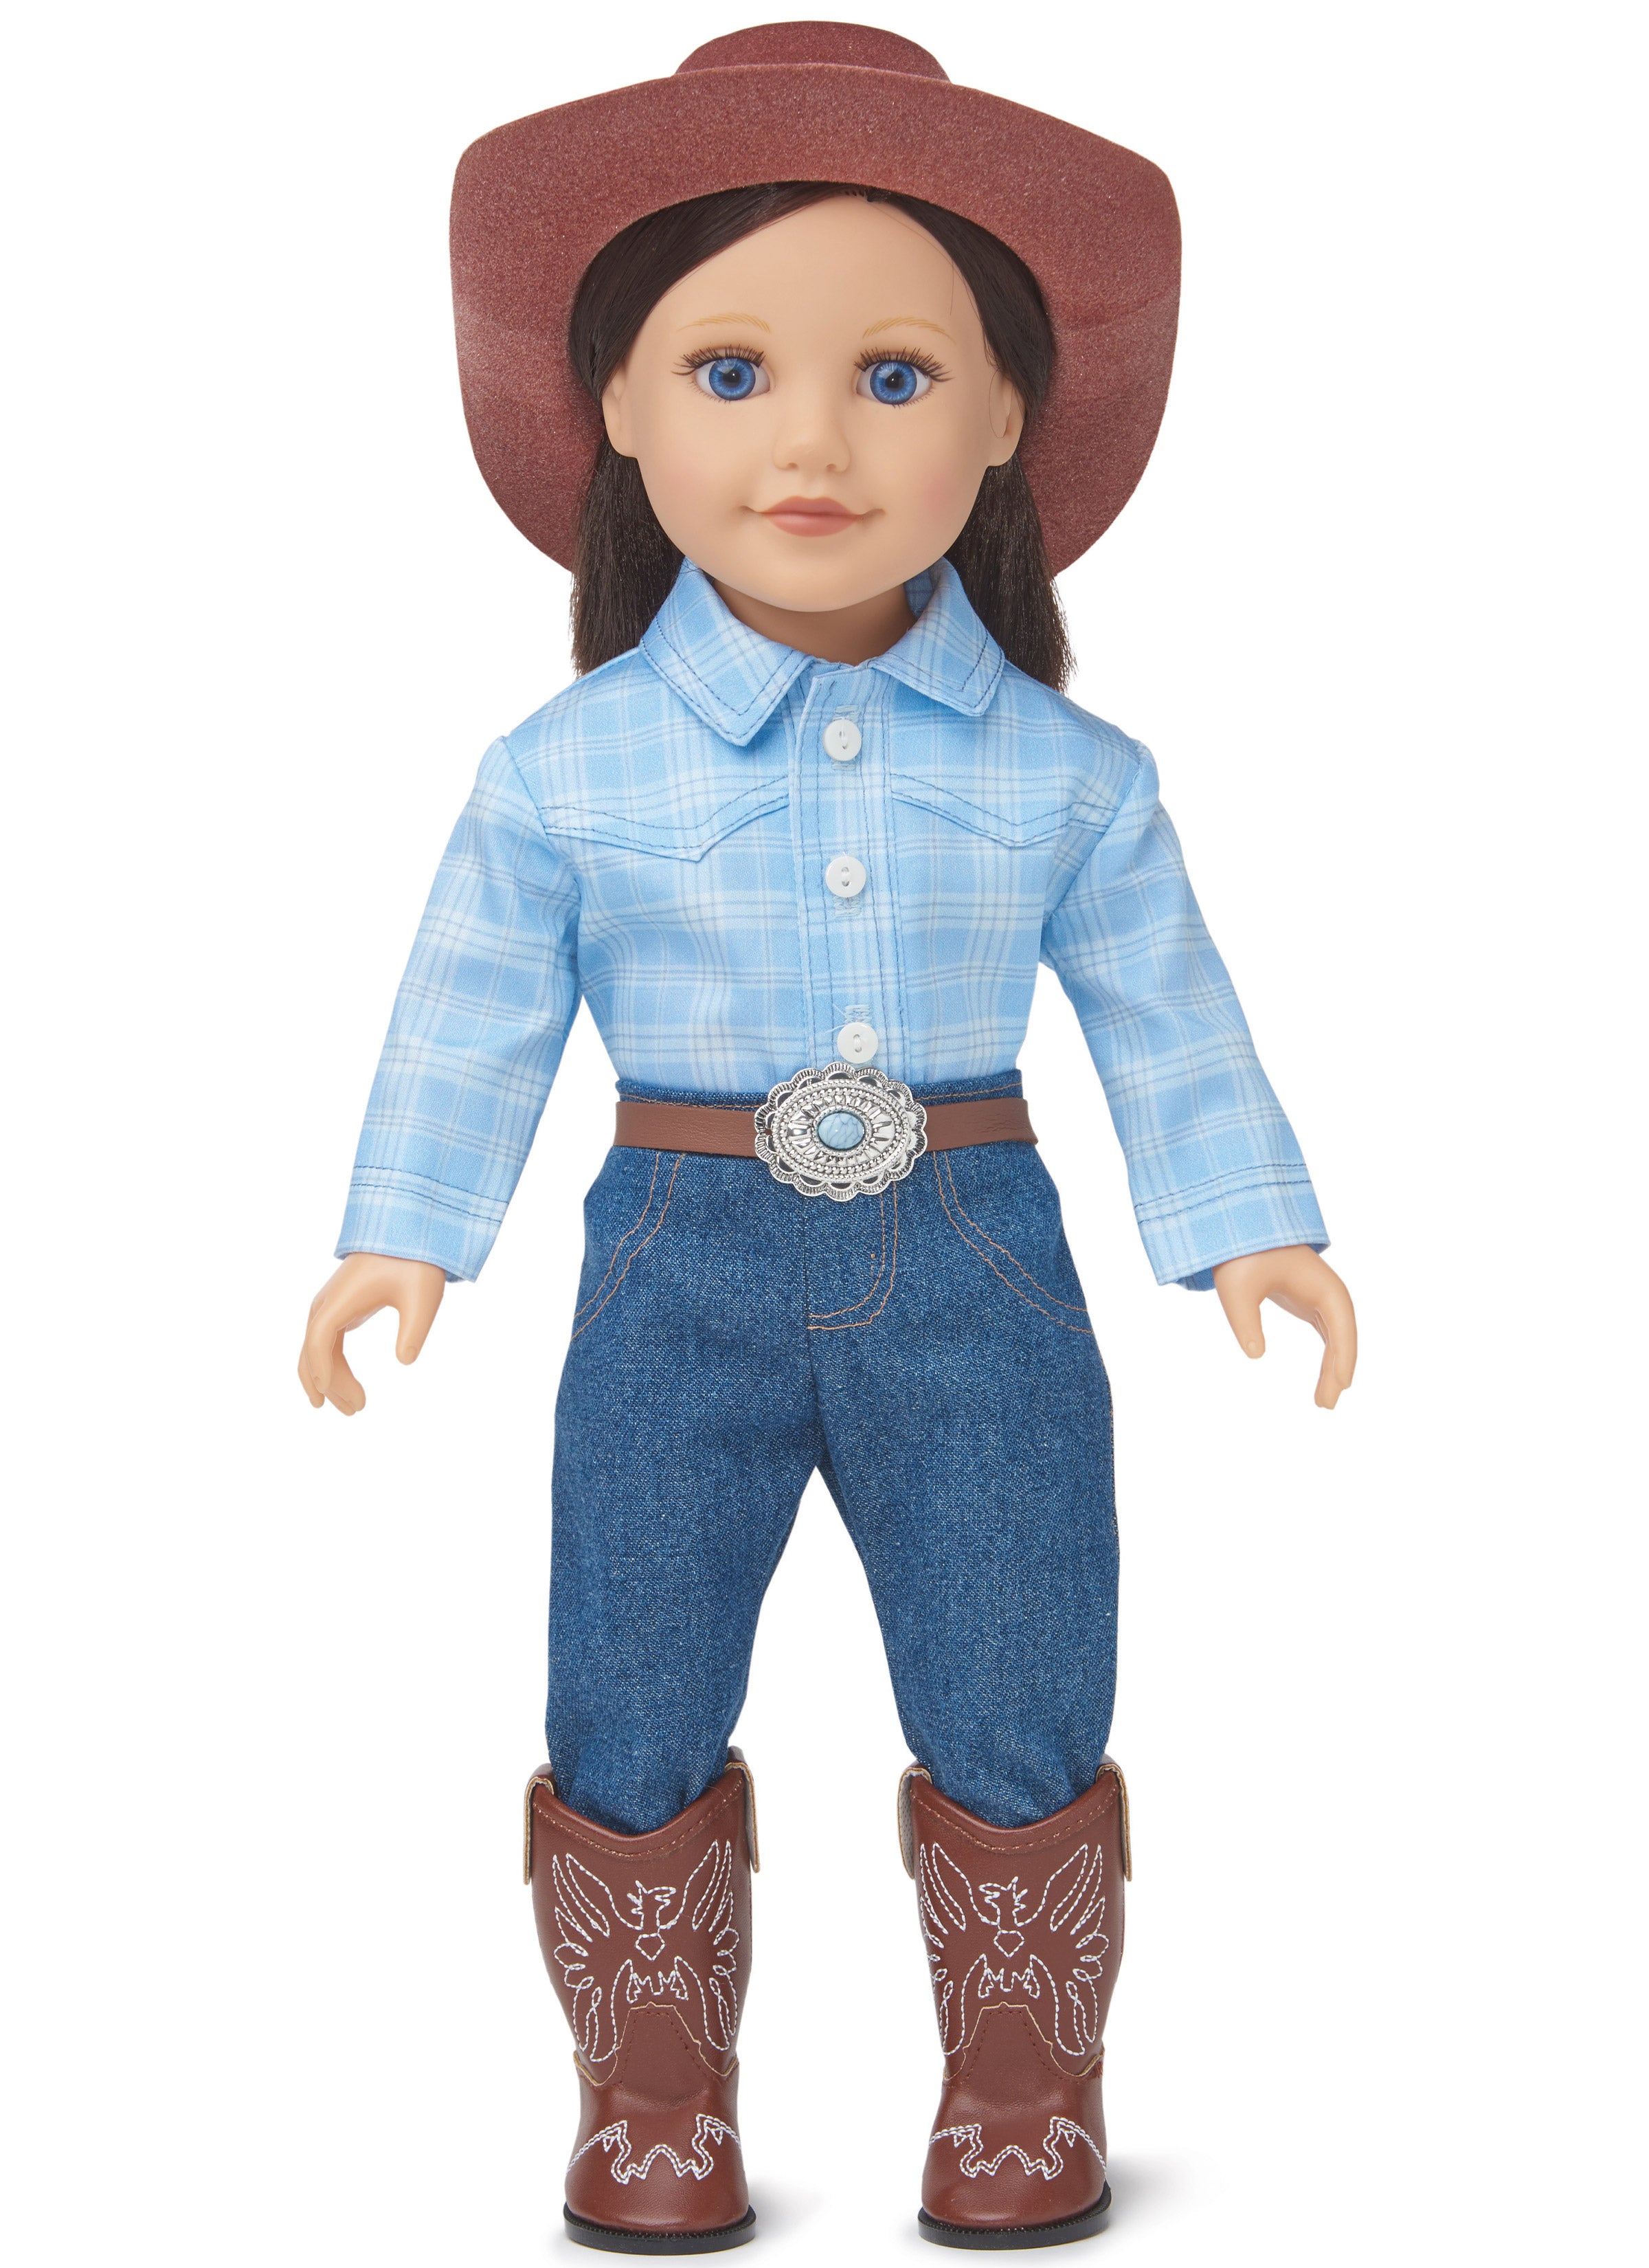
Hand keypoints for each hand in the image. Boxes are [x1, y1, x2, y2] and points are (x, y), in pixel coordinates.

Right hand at [298, 1253, 445, 1415]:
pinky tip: (345, 1386)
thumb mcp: (421, 1296)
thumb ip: (413, 1329)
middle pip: (312, 1351)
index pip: (319, 1340)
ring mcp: (330, 1307)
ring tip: (354, 1408)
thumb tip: (405, 1361)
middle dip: (327, 1384)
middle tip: (356, 1411)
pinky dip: (332, 1366)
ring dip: (329, 1380)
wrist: (406, 1231)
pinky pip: (326, 1343)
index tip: (328, 1395)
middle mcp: (326, 1304)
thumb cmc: (414, 1262)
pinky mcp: (339, 1309)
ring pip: (316, 1350)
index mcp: (339, 1299)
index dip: (322, 1370)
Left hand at [1212, 1246, 1356, 1409]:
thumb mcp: (1237, 1288)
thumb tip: (1255, 1355)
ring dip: (1333, 1368)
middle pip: (1342, 1335)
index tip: (1341, 1383)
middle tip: (1326, 1405)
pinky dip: (1326, 1358)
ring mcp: (1320, 1297)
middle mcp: (1328, 1291)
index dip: (1343, 1354)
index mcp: (1320, 1284)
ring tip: (1323, 1403)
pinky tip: (1323, 1381)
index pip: (1340, 1323)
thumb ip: (1245, 1320)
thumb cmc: (1241, 1255)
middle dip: (1338, 1369)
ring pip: (1336, 1338)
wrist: (1240, 1229)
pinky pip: (1326, 1334)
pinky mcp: (1309, 1302)